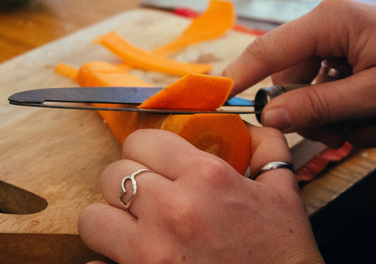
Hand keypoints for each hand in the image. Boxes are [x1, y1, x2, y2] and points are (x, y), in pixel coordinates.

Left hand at [78, 128, 322, 263]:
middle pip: (112, 173)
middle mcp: (173, 210)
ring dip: (109, 219)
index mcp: (206, 178)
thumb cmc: (282, 253)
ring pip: (92, 217)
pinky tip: (128, 258)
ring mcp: (150, 252)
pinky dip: (106, 259)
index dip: (145, 148)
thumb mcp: (283, 193)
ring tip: (131, 225)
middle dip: (126, 180)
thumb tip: (246, 125)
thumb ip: (266, 148)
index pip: (142, 140)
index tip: (152, 160)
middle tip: (145, 194)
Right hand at [223, 0, 375, 147]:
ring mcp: (339, 41)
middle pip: (291, 80)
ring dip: (337, 120)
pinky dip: (349, 113)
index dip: (239, 76)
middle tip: (341, 139)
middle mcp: (328, 26)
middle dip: (314, 116)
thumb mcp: (375, 95)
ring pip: (311, 92)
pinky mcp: (350, 55)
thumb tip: (269, 116)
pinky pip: (330, 91)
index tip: (217, 100)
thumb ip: (318, 106)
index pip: (268, 49)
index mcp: (330, 21)